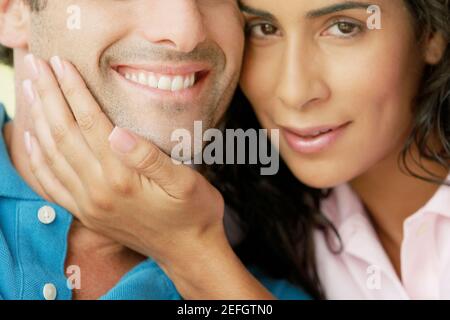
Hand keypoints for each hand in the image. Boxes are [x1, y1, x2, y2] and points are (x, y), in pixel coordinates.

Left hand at [22, 53, 225, 267]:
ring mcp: (89, 204)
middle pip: (64, 133)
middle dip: (47, 96)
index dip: (74, 90)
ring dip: (38, 120)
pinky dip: (37, 160)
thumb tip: (118, 132)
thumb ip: (150, 158)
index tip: (60, 63)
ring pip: (52, 154)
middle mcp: (98, 190)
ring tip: (30, 91)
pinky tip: (30, 141)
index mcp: (123, 177)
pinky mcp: (87, 213)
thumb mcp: (186, 182)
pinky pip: (52, 184)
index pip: (90, 122)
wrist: (188, 252)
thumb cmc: (194, 213)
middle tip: (35, 66)